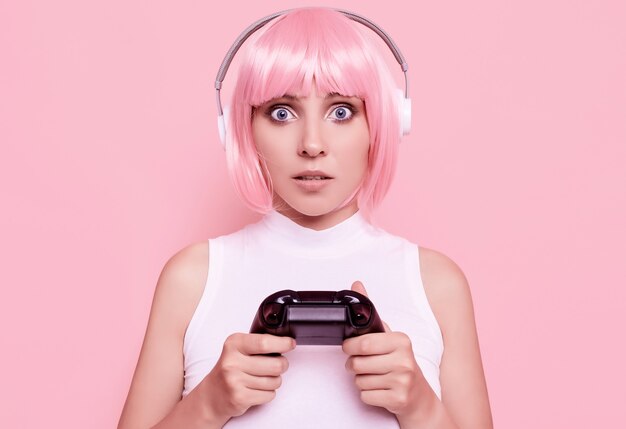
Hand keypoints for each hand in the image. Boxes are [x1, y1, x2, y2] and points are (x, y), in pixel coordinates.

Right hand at [191, 333, 295, 425]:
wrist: (212, 394)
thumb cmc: (231, 369)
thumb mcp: (239, 348)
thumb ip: (258, 344)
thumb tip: (286, 342)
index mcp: (234, 343)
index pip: (265, 342)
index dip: (283, 344)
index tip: (290, 344)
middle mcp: (232, 361)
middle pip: (275, 364)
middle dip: (282, 365)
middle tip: (278, 365)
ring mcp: (234, 380)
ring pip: (275, 381)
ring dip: (274, 381)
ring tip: (262, 379)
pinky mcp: (239, 397)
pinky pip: (269, 394)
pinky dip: (268, 393)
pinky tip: (257, 389)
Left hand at [343, 281, 435, 423]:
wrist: (419, 396)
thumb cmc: (400, 363)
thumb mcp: (389, 336)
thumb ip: (371, 312)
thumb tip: (356, 284)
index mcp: (401, 340)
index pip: (364, 343)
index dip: (350, 347)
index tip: (349, 348)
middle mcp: (404, 360)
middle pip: (357, 364)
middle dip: (353, 365)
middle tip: (360, 364)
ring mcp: (403, 380)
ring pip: (360, 381)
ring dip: (361, 381)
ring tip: (375, 377)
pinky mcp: (398, 399)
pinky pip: (366, 396)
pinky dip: (368, 395)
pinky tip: (380, 389)